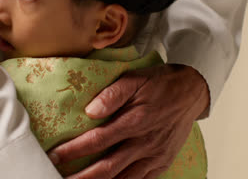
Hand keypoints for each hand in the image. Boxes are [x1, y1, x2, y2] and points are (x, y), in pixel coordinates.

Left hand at [47, 64, 209, 178]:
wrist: (192, 92)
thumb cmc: (161, 84)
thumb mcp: (136, 79)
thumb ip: (113, 94)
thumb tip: (90, 111)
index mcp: (135, 121)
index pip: (97, 140)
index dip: (73, 151)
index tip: (54, 156)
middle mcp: (144, 143)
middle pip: (107, 168)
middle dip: (81, 178)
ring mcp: (154, 156)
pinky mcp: (162, 162)